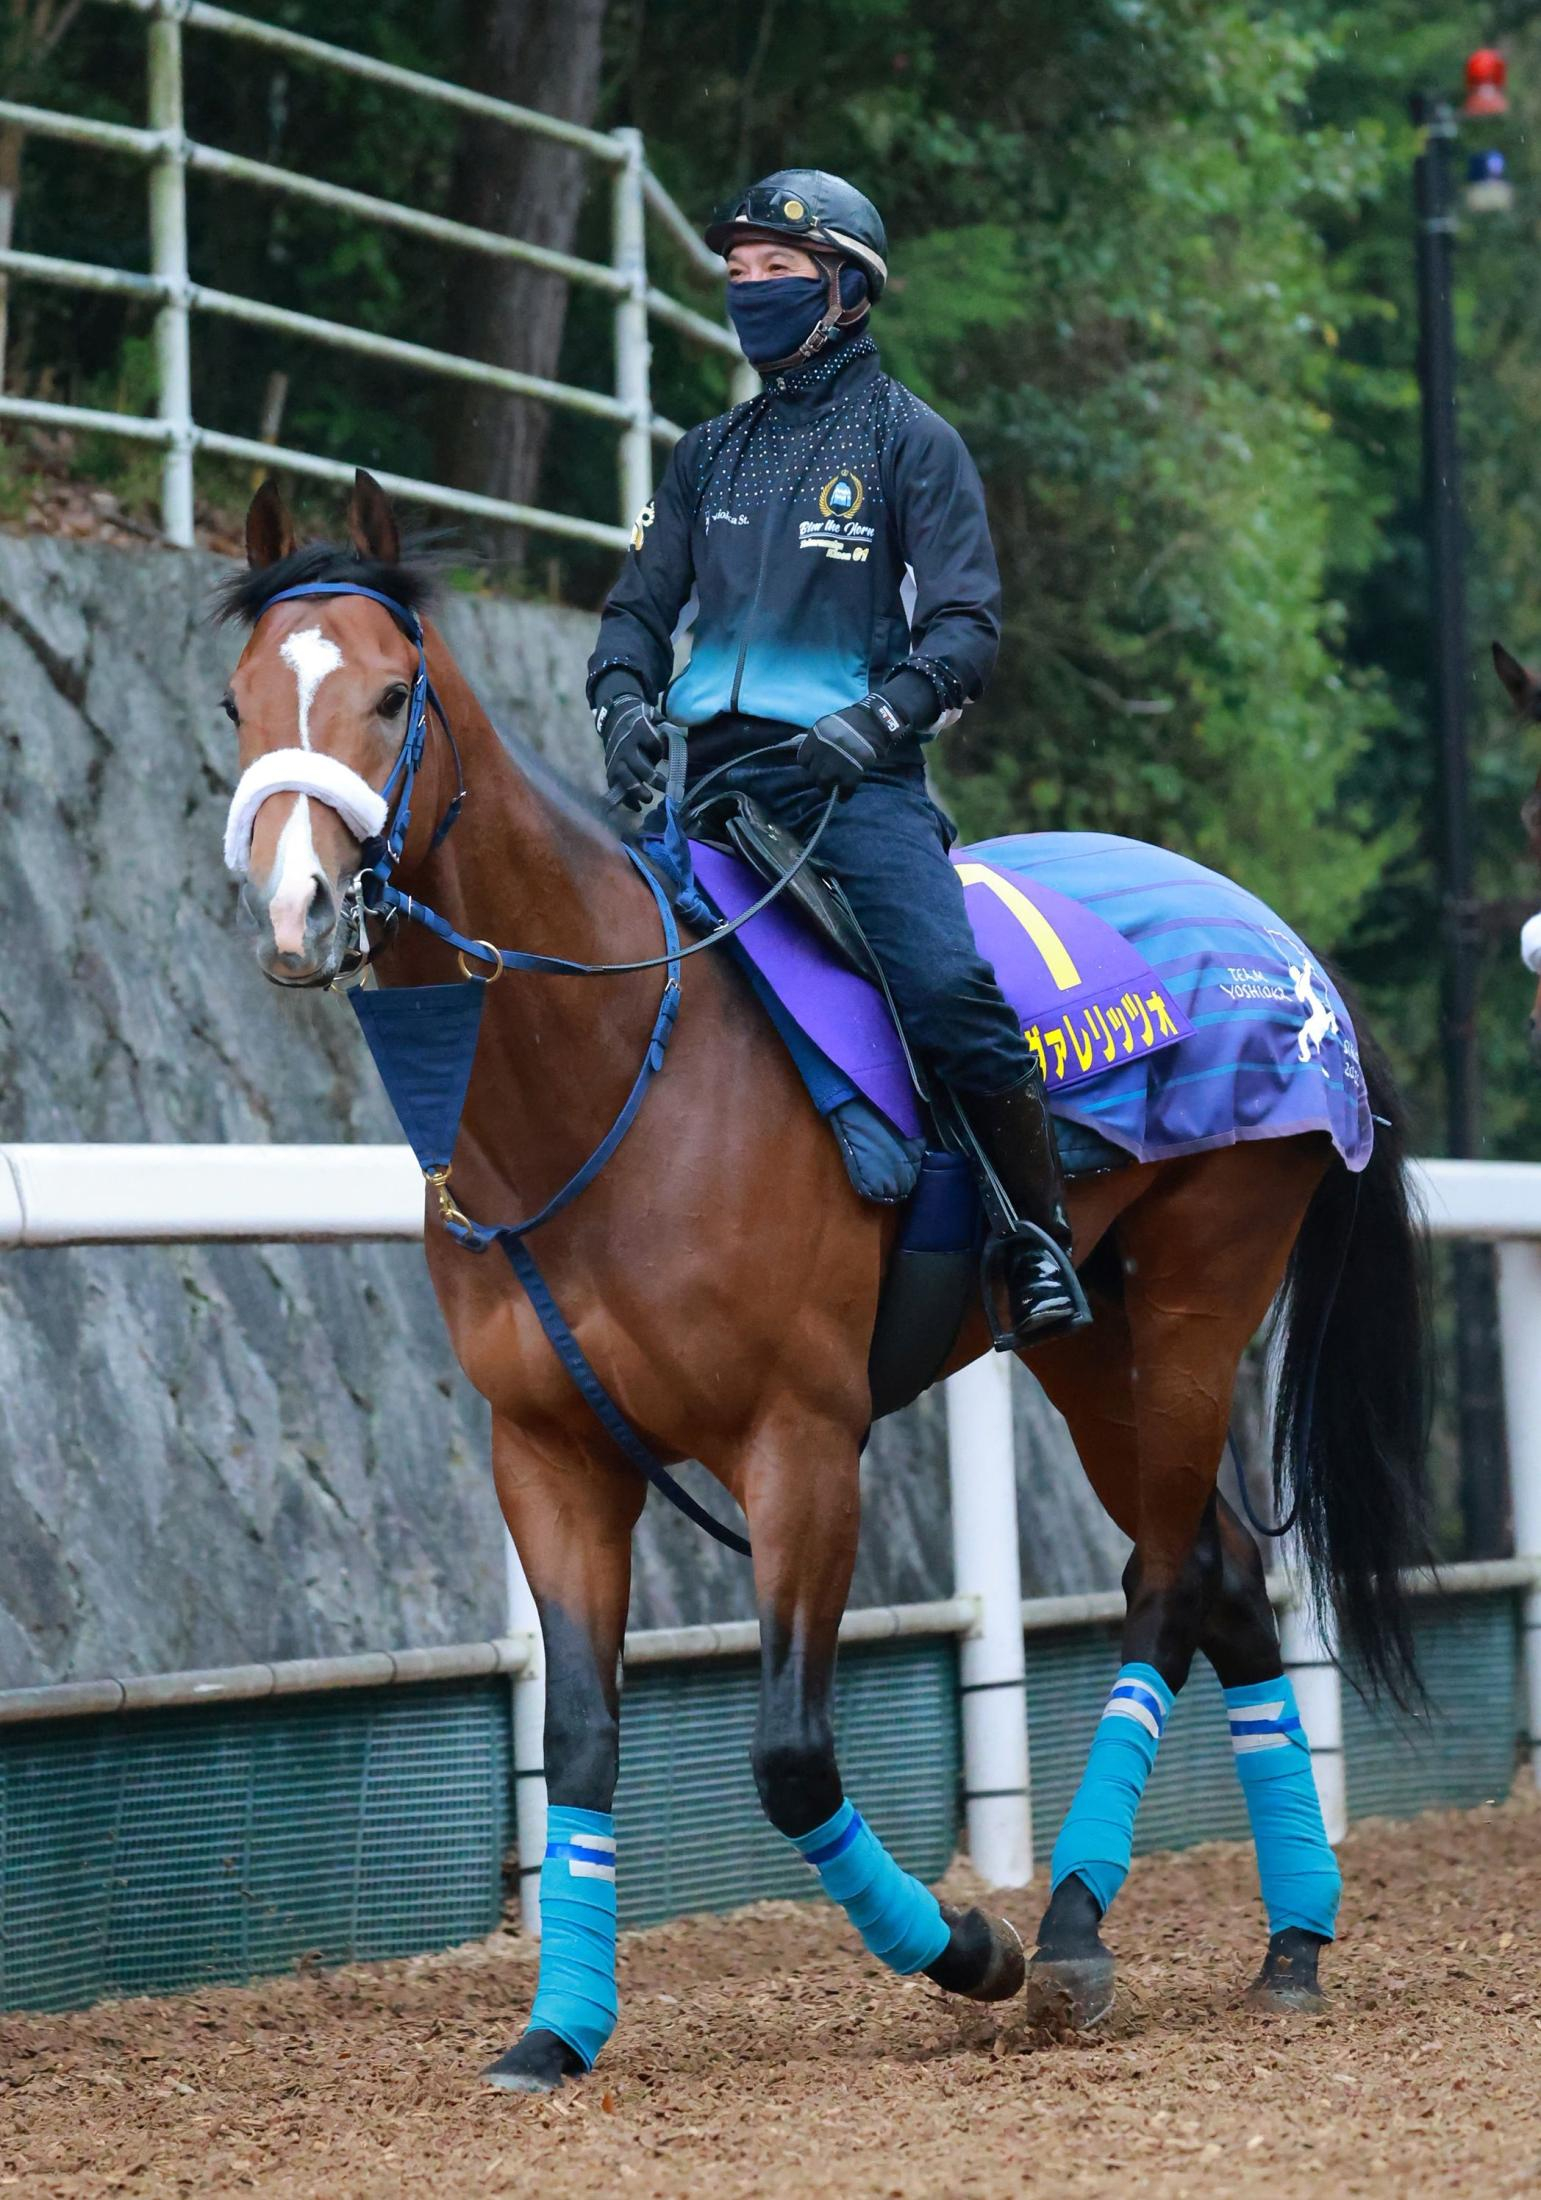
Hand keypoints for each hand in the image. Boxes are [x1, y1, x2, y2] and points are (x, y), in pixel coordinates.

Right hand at [597, 693, 666, 809]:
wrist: (615, 716)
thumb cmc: (641, 719)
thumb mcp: (654, 717)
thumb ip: (666, 730)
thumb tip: (683, 742)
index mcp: (639, 730)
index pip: (653, 742)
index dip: (662, 750)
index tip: (671, 758)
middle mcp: (625, 745)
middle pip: (638, 765)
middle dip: (652, 778)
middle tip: (667, 788)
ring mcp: (616, 758)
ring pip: (624, 777)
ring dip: (636, 790)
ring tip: (648, 799)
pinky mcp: (610, 768)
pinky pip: (616, 785)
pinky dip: (625, 798)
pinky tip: (637, 807)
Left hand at [796, 695, 903, 796]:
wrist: (877, 721)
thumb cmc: (852, 722)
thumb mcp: (829, 725)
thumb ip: (816, 740)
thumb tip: (804, 756)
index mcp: (817, 735)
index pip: (803, 759)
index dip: (809, 764)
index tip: (816, 765)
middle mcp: (825, 748)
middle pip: (813, 773)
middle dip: (819, 776)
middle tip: (827, 778)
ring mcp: (838, 761)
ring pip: (824, 782)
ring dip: (829, 787)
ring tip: (834, 786)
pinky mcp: (853, 771)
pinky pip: (844, 789)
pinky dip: (844, 794)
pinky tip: (845, 793)